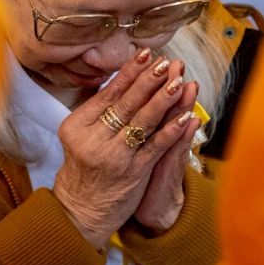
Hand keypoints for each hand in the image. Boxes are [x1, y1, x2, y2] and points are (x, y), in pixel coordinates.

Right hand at [53, 51, 197, 249]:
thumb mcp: (79, 135)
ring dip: (163, 100)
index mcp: (78, 125)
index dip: (130, 72)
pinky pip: (155, 146)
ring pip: (142, 122)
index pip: (109, 93)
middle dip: (149, 81)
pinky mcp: (133, 172)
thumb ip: (97, 109)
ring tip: (179, 81)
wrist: (80, 209)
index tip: (146, 54)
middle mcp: (94, 139)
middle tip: (167, 62)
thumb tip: (122, 76)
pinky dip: (172, 130)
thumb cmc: (83, 166)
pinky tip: (185, 116)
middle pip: (126, 103)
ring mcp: (114, 156)